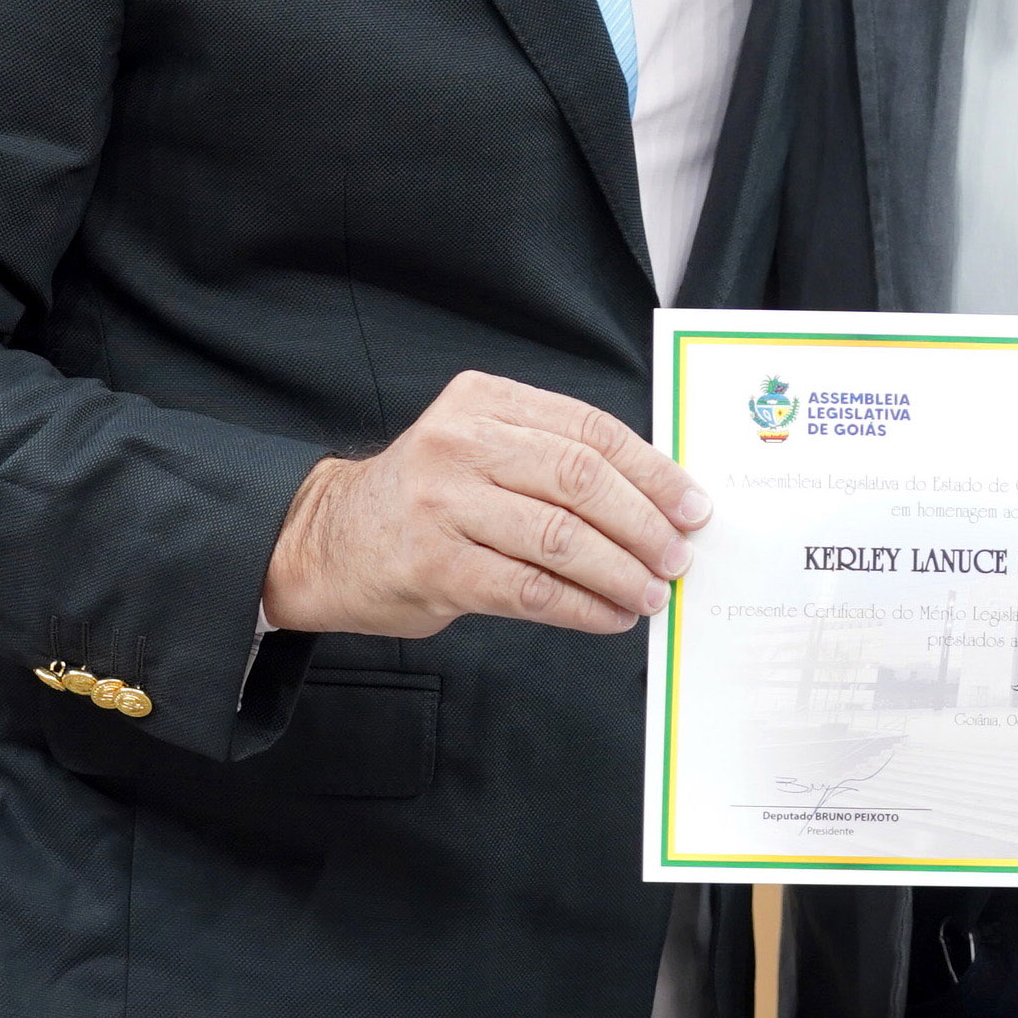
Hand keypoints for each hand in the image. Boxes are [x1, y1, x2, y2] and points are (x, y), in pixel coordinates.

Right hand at [259, 370, 712, 639]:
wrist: (327, 540)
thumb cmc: (424, 498)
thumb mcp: (479, 446)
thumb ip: (551, 456)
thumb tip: (656, 498)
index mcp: (483, 401)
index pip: (588, 429)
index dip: (651, 469)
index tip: (691, 504)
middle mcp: (461, 444)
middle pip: (580, 479)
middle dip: (644, 522)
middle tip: (679, 555)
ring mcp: (444, 505)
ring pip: (561, 538)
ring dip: (621, 571)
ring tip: (652, 592)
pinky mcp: (436, 568)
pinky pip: (530, 590)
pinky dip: (583, 606)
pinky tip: (610, 615)